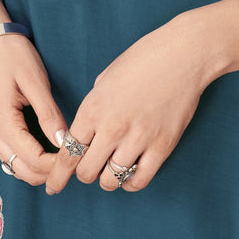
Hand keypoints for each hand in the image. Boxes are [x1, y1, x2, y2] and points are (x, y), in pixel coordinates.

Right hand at [0, 35, 68, 187]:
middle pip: (23, 171)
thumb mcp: (35, 81)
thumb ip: (49, 115)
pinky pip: (10, 155)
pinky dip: (29, 159)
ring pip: (15, 167)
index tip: (79, 156)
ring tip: (64, 154)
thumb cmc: (12, 56)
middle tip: (74, 159)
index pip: (33, 160)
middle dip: (49, 171)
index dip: (58, 164)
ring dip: (39, 168)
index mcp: (1, 121)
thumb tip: (64, 142)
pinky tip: (47, 148)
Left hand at [45, 13, 217, 194]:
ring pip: (111, 180)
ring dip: (107, 180)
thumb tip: (88, 131)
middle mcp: (112, 127)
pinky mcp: (163, 146)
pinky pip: (140, 180)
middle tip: (90, 168)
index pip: (67, 153)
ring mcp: (139, 139)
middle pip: (86, 172)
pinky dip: (130, 183)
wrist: (183, 54)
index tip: (55, 184)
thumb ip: (93, 108)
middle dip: (83, 174)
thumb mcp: (105, 79)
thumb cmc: (143, 59)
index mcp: (92, 109)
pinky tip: (129, 174)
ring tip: (110, 170)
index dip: (58, 173)